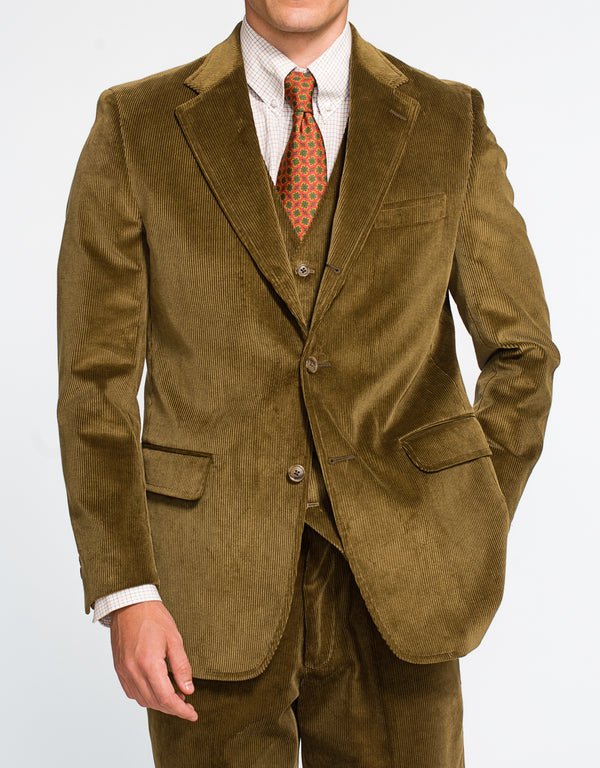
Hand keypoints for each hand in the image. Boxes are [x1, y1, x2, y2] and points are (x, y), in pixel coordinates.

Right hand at [110, 601, 197, 720]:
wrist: (129, 604)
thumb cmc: (153, 618)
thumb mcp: (174, 639)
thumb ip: (181, 667)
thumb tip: (188, 690)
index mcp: (149, 664)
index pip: (166, 698)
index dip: (181, 710)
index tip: (193, 714)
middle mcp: (133, 671)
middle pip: (154, 702)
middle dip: (172, 708)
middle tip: (187, 705)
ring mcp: (124, 671)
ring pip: (142, 700)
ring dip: (159, 704)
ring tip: (175, 697)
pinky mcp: (119, 668)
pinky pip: (132, 692)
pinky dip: (145, 696)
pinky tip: (156, 690)